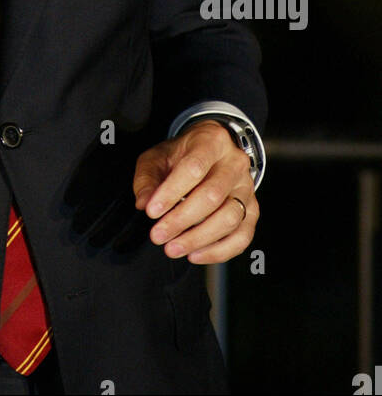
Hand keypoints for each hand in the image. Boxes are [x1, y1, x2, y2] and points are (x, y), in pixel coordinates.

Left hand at [132, 120, 257, 263]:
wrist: (209, 153)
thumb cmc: (181, 156)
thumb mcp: (158, 157)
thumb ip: (147, 179)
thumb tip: (143, 203)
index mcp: (212, 141)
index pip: (193, 168)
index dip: (171, 192)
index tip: (151, 211)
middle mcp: (235, 163)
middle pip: (212, 195)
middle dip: (181, 220)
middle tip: (158, 235)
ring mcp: (247, 187)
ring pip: (230, 217)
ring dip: (199, 238)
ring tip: (173, 248)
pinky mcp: (252, 210)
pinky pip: (242, 236)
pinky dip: (219, 251)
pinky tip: (195, 254)